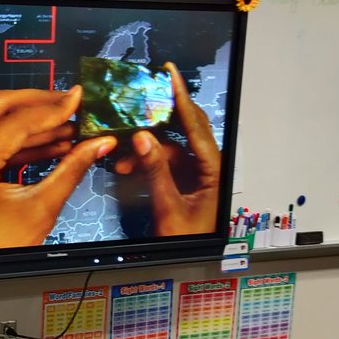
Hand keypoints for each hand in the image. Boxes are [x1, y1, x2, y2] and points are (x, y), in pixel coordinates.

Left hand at [0, 87, 117, 251]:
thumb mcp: (40, 209)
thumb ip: (71, 170)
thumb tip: (98, 145)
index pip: (13, 123)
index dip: (51, 109)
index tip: (76, 99)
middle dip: (38, 105)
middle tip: (69, 103)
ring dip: (29, 126)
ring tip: (66, 129)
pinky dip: (15, 144)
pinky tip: (48, 145)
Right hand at [113, 63, 220, 235]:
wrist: (194, 265)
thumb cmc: (190, 241)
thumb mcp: (169, 206)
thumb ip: (156, 170)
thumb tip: (143, 137)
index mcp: (214, 169)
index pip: (195, 124)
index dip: (181, 96)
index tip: (170, 74)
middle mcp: (209, 166)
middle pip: (186, 129)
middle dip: (161, 116)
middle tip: (142, 98)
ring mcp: (198, 174)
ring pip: (171, 147)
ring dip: (147, 148)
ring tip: (124, 154)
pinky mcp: (187, 183)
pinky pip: (166, 162)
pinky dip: (148, 161)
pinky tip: (129, 165)